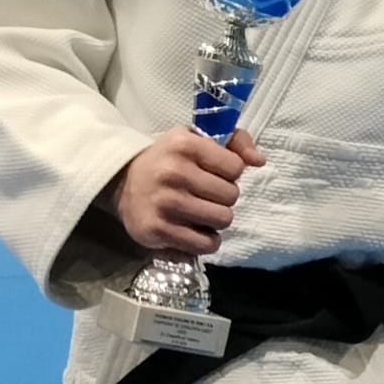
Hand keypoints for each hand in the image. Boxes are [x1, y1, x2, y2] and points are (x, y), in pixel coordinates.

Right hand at [107, 128, 265, 255]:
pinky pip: (206, 244)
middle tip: (205, 195)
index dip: (229, 172)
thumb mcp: (197, 139)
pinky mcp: (158, 230)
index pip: (235, 167)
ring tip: (200, 212)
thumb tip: (259, 161)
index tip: (213, 173)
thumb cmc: (169, 160)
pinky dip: (206, 241)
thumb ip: (235, 141)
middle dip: (223, 197)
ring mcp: (165, 203)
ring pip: (223, 220)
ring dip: (216, 219)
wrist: (123, 183)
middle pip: (231, 196)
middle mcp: (173, 172)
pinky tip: (195, 230)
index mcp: (184, 144)